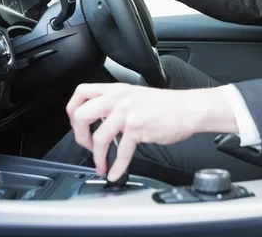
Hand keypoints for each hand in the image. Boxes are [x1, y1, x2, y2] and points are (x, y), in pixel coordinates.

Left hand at [66, 83, 238, 180]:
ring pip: (99, 137)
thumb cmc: (166, 105)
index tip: (77, 124)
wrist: (189, 108)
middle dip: (79, 135)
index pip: (81, 92)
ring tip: (101, 164)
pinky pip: (121, 151)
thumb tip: (98, 121)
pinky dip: (116, 166)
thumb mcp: (135, 95)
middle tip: (87, 146)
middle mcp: (119, 98)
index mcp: (116, 89)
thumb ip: (116, 104)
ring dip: (97, 157)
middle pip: (81, 114)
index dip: (72, 110)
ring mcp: (128, 112)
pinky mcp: (138, 127)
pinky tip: (115, 172)